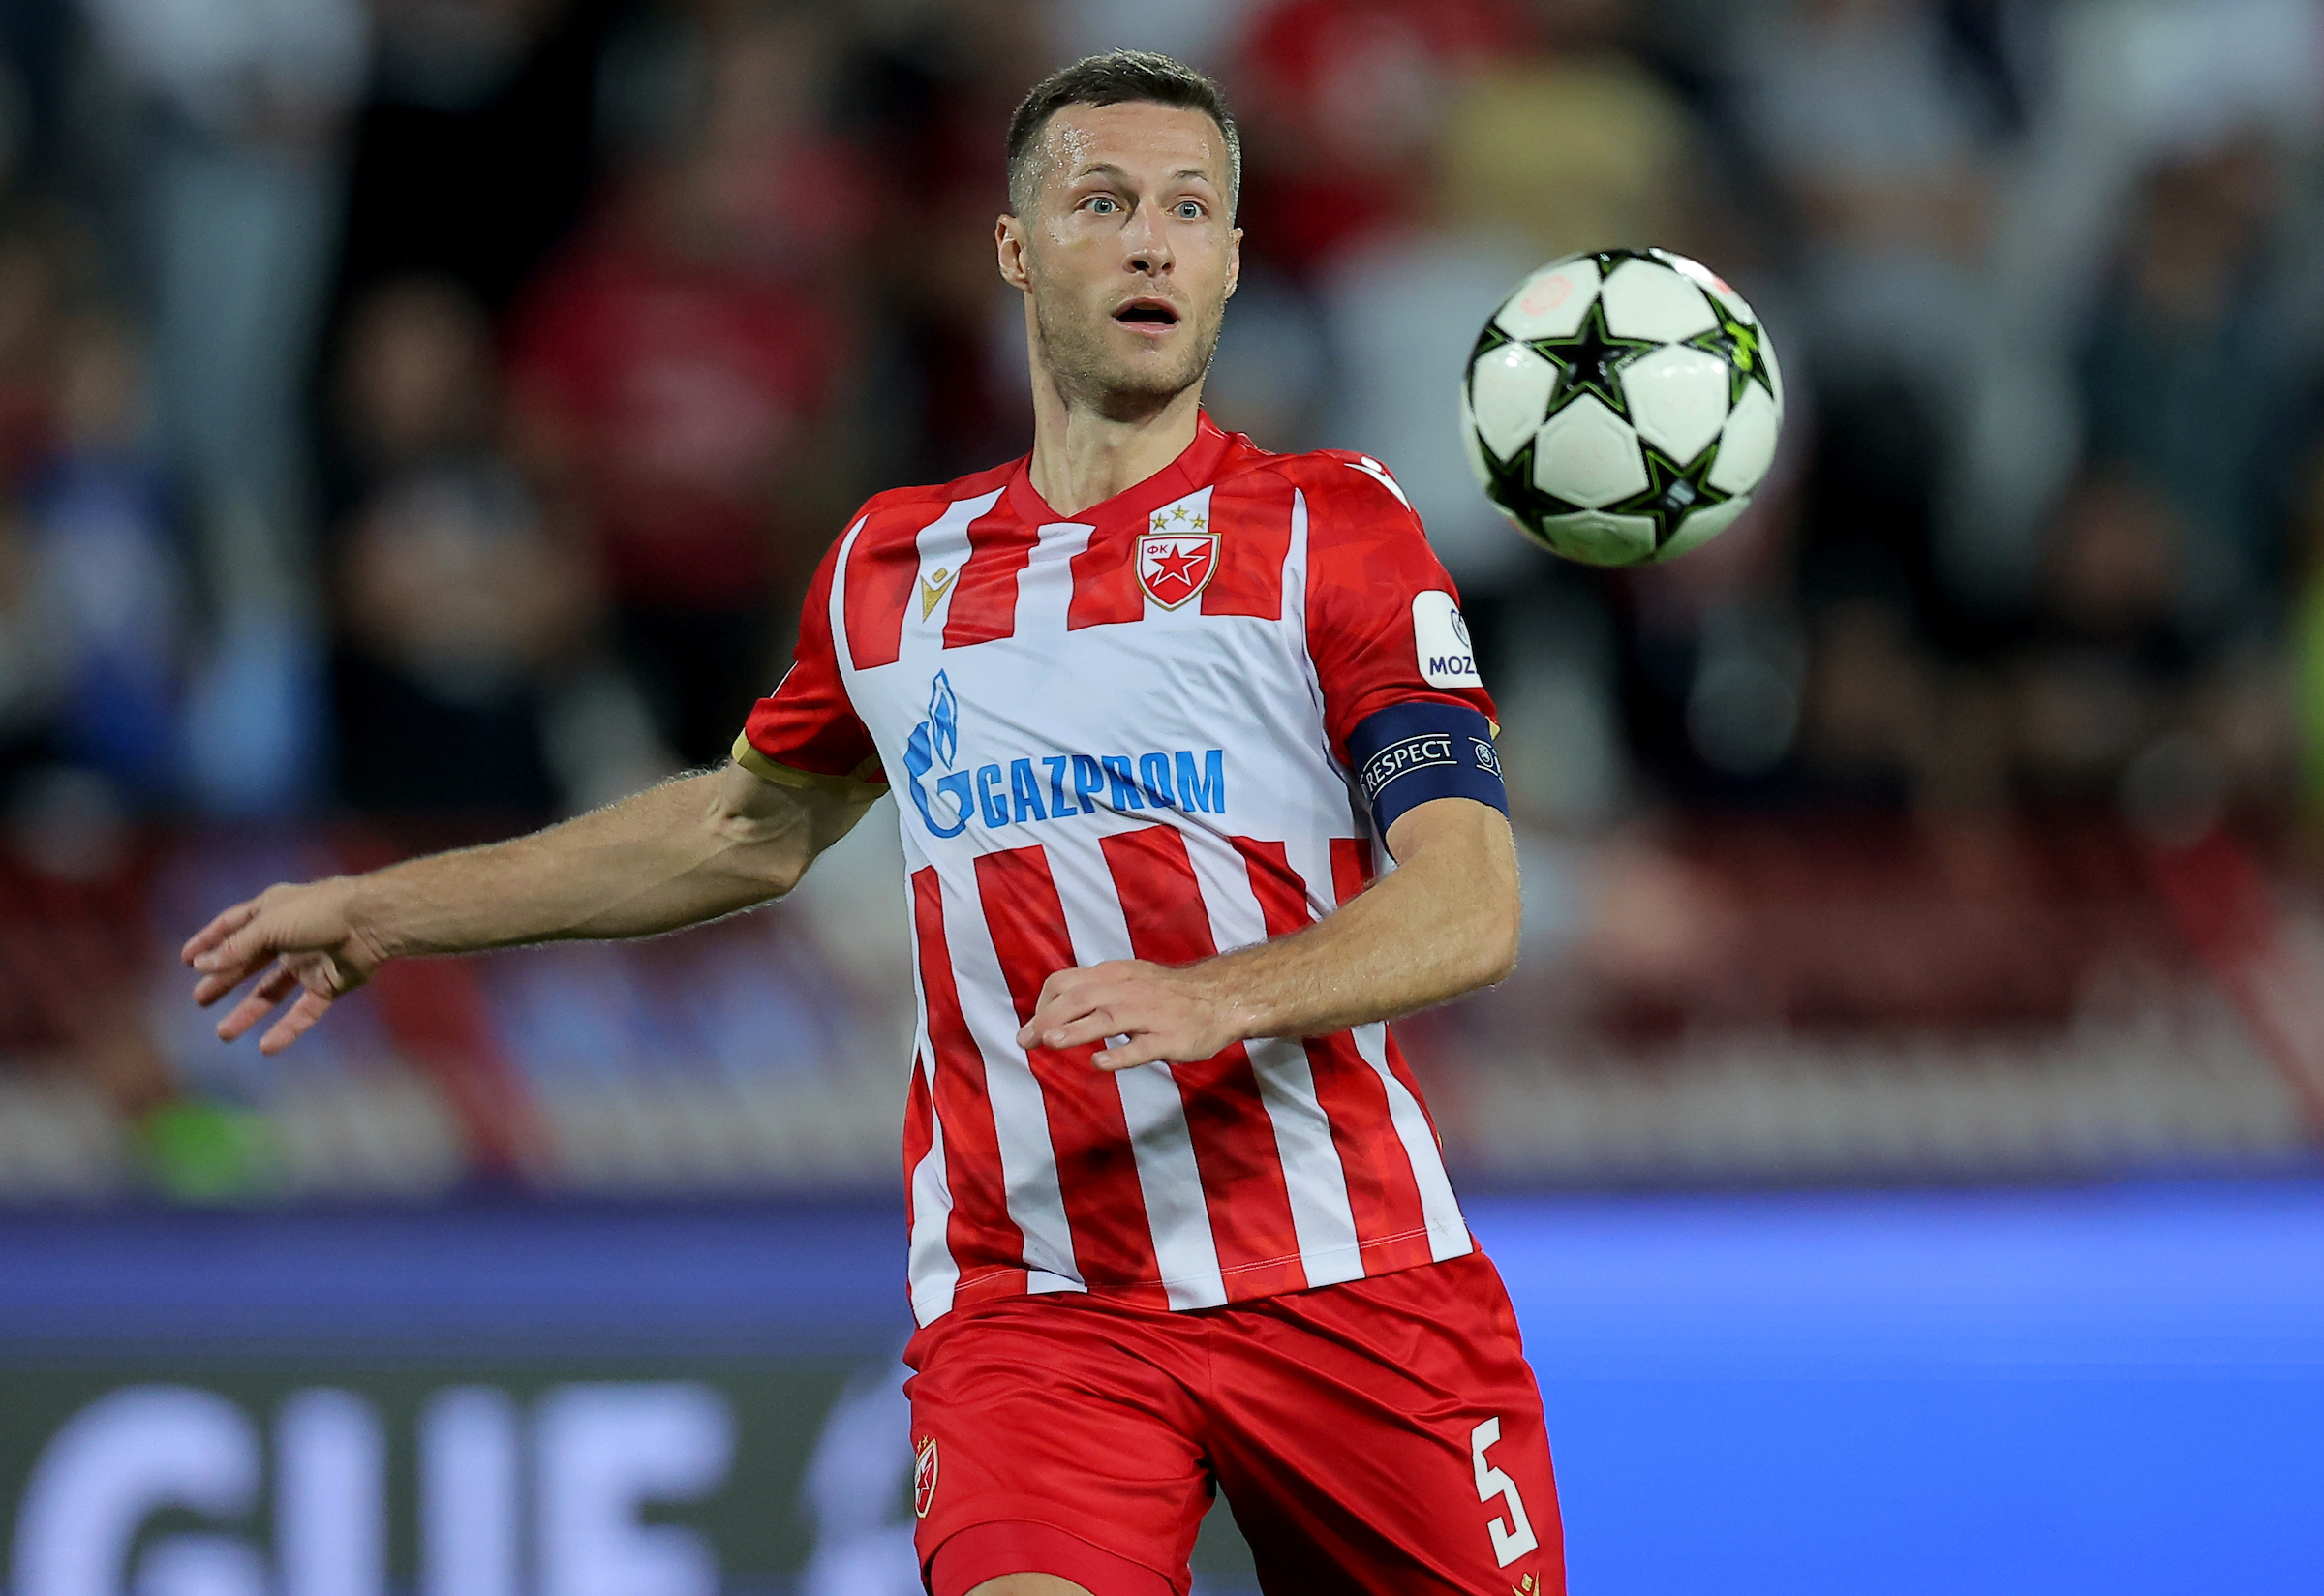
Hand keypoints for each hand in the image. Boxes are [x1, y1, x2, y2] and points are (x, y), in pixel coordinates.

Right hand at [181, 879, 385, 1054]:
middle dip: (224, 980)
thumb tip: (199, 965)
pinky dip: (286, 1029)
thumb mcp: (268, 927)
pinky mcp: (330, 984)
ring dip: (249, 1012)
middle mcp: (289, 936)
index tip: (187, 960)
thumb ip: (234, 948)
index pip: (232, 925)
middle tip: (199, 999)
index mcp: (272, 910)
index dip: (209, 941)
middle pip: (249, 962)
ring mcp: (309, 961)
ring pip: (272, 991)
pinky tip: (266, 1048)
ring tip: (224, 1033)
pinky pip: (304, 1011)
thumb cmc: (319, 913)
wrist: (372, 923)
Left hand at [1015, 958, 1246, 1071]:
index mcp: (1113, 975)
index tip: (1034, 1028)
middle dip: (1048, 1019)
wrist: (1220, 998)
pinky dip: (1119, 1055)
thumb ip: (1092, 992)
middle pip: (1080, 998)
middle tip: (1026, 1041)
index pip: (1066, 982)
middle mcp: (1128, 990)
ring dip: (1076, 1030)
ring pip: (1107, 1019)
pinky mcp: (1169, 1038)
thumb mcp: (1127, 980)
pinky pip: (1141, 1047)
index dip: (1043, 1004)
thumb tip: (1050, 1012)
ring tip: (1050, 1042)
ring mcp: (1150, 1015)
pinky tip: (1099, 1064)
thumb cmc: (1166, 994)